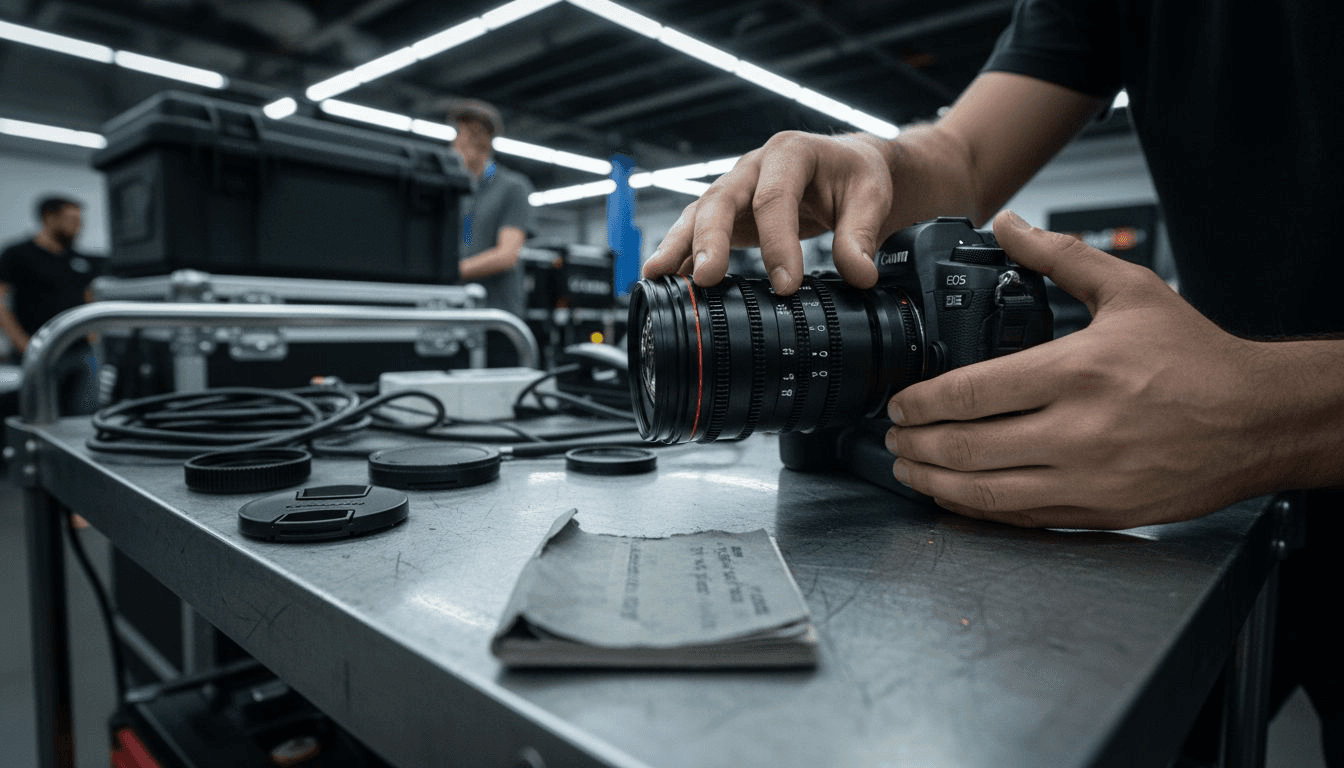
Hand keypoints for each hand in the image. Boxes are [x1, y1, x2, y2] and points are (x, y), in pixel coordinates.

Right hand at [641, 131, 890, 294]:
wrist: (847, 168)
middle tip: (707, 277)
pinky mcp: (729, 212)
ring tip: (658, 275)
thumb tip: (860, 274)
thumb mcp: (870, 199)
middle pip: (721, 200)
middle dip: (710, 239)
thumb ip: (861, 236)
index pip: (775, 198)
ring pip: (699, 213)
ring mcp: (736, 188)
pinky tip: (667, 279)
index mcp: (789, 153)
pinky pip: (699, 230)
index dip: (778, 243)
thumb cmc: (855, 177)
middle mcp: (754, 166)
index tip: (786, 285)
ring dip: (678, 244)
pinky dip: (682, 254)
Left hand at [885, 210, 1283, 528]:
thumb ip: (1061, 258)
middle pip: (968, 447)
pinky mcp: (1101, 511)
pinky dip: (980, 512)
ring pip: (987, 492)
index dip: (923, 403)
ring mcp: (1088, 478)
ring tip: (908, 471)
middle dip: (916, 446)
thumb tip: (1009, 226)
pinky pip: (1024, 518)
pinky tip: (957, 499)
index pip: (974, 392)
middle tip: (894, 438)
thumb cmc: (1197, 358)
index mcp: (1078, 372)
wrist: (1259, 420)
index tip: (901, 404)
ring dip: (935, 485)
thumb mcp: (1131, 291)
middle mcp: (1079, 430)